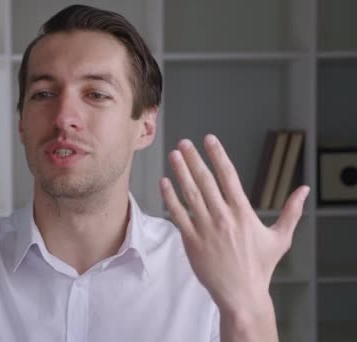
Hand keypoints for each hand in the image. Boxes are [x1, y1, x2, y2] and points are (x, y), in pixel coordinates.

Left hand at [159, 134, 309, 312]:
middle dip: (194, 159)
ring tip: (174, 155)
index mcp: (243, 213)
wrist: (241, 294)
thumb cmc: (260, 267)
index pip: (229, 176)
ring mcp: (205, 229)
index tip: (209, 139)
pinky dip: (170, 197)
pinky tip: (164, 182)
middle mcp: (223, 217)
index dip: (218, 155)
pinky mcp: (191, 241)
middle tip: (184, 142)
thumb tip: (304, 190)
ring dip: (180, 172)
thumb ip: (292, 212)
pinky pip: (177, 215)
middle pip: (206, 181)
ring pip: (190, 194)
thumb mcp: (281, 238)